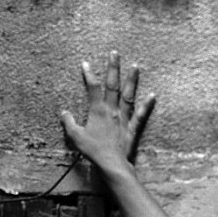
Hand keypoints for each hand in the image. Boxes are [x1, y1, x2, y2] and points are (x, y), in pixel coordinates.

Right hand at [61, 51, 154, 168]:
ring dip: (132, 80)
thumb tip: (64, 113)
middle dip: (113, 68)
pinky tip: (153, 95)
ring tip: (135, 66)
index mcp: (97, 110)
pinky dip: (147, 105)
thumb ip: (69, 122)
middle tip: (115, 53)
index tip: (85, 62)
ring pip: (128, 95)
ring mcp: (124, 118)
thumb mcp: (75, 136)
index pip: (92, 88)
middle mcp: (112, 110)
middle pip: (112, 85)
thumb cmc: (93, 151)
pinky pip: (141, 115)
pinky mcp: (133, 128)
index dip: (88, 74)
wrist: (111, 163)